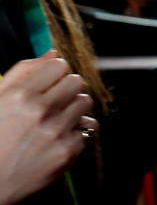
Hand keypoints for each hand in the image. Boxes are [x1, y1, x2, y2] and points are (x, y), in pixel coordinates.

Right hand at [0, 52, 96, 204]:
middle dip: (67, 89)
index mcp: (20, 96)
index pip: (59, 65)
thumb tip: (52, 53)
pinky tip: (60, 137)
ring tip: (57, 119)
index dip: (55, 72)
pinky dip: (77, 132)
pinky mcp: (67, 151)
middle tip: (55, 101)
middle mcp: (40, 111)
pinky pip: (88, 129)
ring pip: (85, 103)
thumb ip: (22, 73)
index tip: (50, 82)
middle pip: (76, 82)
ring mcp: (56, 131)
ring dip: (74, 108)